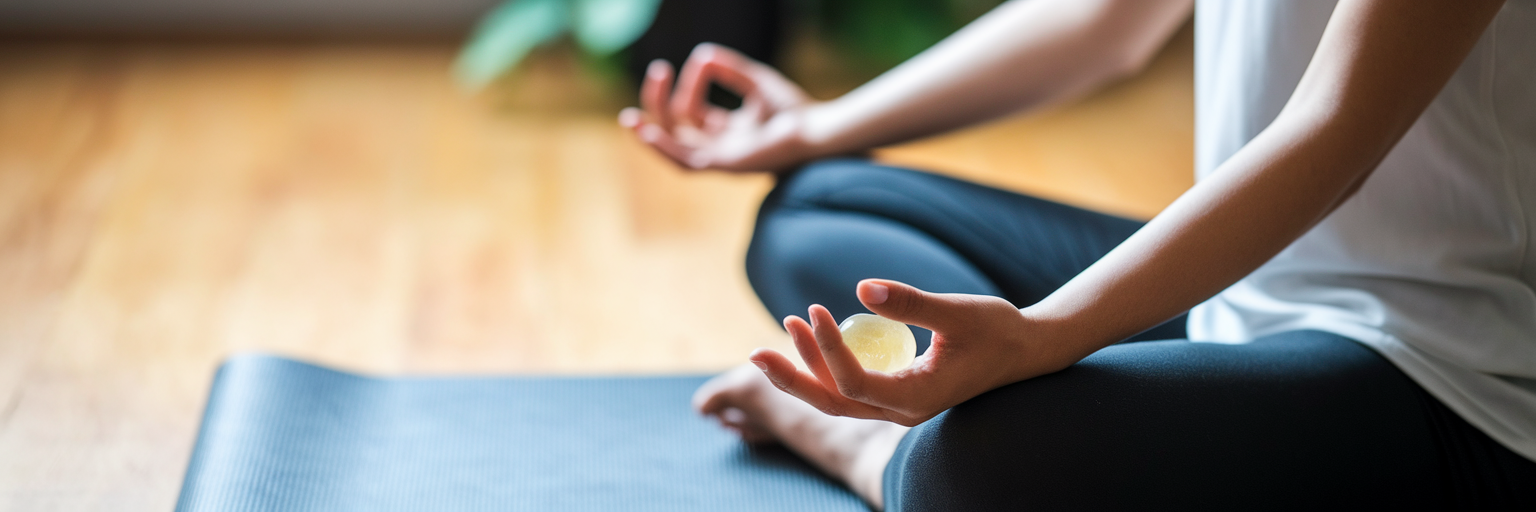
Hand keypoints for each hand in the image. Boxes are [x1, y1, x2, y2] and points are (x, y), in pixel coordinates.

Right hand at [618, 43, 818, 172]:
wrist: (818, 130)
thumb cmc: (795, 110)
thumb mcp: (757, 81)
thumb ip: (731, 69)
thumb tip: (702, 54)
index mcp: (726, 133)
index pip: (692, 112)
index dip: (690, 83)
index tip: (703, 60)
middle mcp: (720, 149)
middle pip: (676, 131)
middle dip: (658, 104)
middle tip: (657, 71)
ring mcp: (721, 160)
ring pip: (674, 151)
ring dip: (651, 134)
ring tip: (630, 117)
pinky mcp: (725, 166)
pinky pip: (685, 162)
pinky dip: (664, 148)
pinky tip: (647, 132)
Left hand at [750, 279, 1083, 425]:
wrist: (1026, 350)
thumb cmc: (997, 329)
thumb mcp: (956, 311)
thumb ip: (910, 303)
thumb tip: (860, 287)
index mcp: (917, 399)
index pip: (854, 383)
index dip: (827, 350)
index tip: (816, 310)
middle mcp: (901, 411)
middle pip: (832, 403)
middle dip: (790, 378)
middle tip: (753, 352)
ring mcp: (898, 406)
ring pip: (837, 398)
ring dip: (805, 368)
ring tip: (784, 328)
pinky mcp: (897, 393)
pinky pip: (850, 387)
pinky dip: (826, 365)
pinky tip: (811, 334)